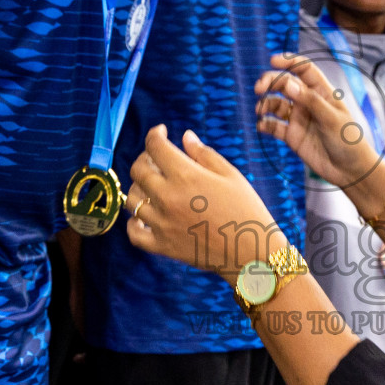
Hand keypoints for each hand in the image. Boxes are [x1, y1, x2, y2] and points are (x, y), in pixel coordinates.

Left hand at [124, 125, 285, 281]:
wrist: (252, 252)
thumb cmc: (246, 209)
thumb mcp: (230, 175)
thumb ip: (203, 154)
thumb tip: (185, 136)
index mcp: (186, 176)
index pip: (155, 147)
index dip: (155, 134)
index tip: (161, 132)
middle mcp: (168, 198)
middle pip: (138, 170)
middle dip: (145, 157)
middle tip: (157, 158)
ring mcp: (162, 224)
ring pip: (132, 199)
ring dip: (139, 187)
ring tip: (154, 186)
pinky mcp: (163, 246)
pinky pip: (134, 233)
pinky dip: (134, 222)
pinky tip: (144, 216)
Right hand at [255, 53, 384, 193]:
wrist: (350, 170)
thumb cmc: (348, 141)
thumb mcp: (332, 118)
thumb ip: (310, 101)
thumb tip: (289, 84)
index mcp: (322, 92)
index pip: (304, 69)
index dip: (289, 61)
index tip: (273, 60)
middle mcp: (308, 102)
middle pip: (285, 84)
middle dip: (270, 82)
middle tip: (259, 88)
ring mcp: (299, 118)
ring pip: (276, 104)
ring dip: (265, 104)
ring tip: (260, 111)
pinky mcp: (292, 135)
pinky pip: (274, 126)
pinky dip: (265, 124)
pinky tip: (262, 125)